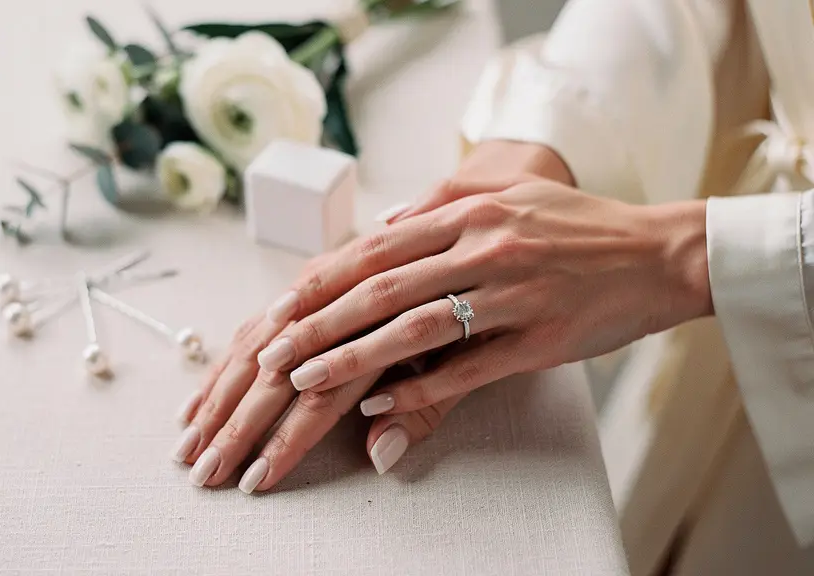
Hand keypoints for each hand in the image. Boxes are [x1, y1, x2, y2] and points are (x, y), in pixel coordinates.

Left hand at [172, 141, 577, 488]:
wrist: (658, 254)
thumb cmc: (576, 226)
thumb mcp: (508, 195)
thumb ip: (441, 205)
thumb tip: (382, 228)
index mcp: (468, 212)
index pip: (374, 250)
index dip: (321, 280)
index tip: (278, 308)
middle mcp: (483, 247)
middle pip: (381, 289)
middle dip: (317, 323)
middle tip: (271, 353)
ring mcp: (511, 294)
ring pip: (415, 328)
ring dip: (353, 356)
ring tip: (305, 380)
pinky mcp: (538, 339)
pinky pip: (468, 367)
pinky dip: (420, 386)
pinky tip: (378, 403)